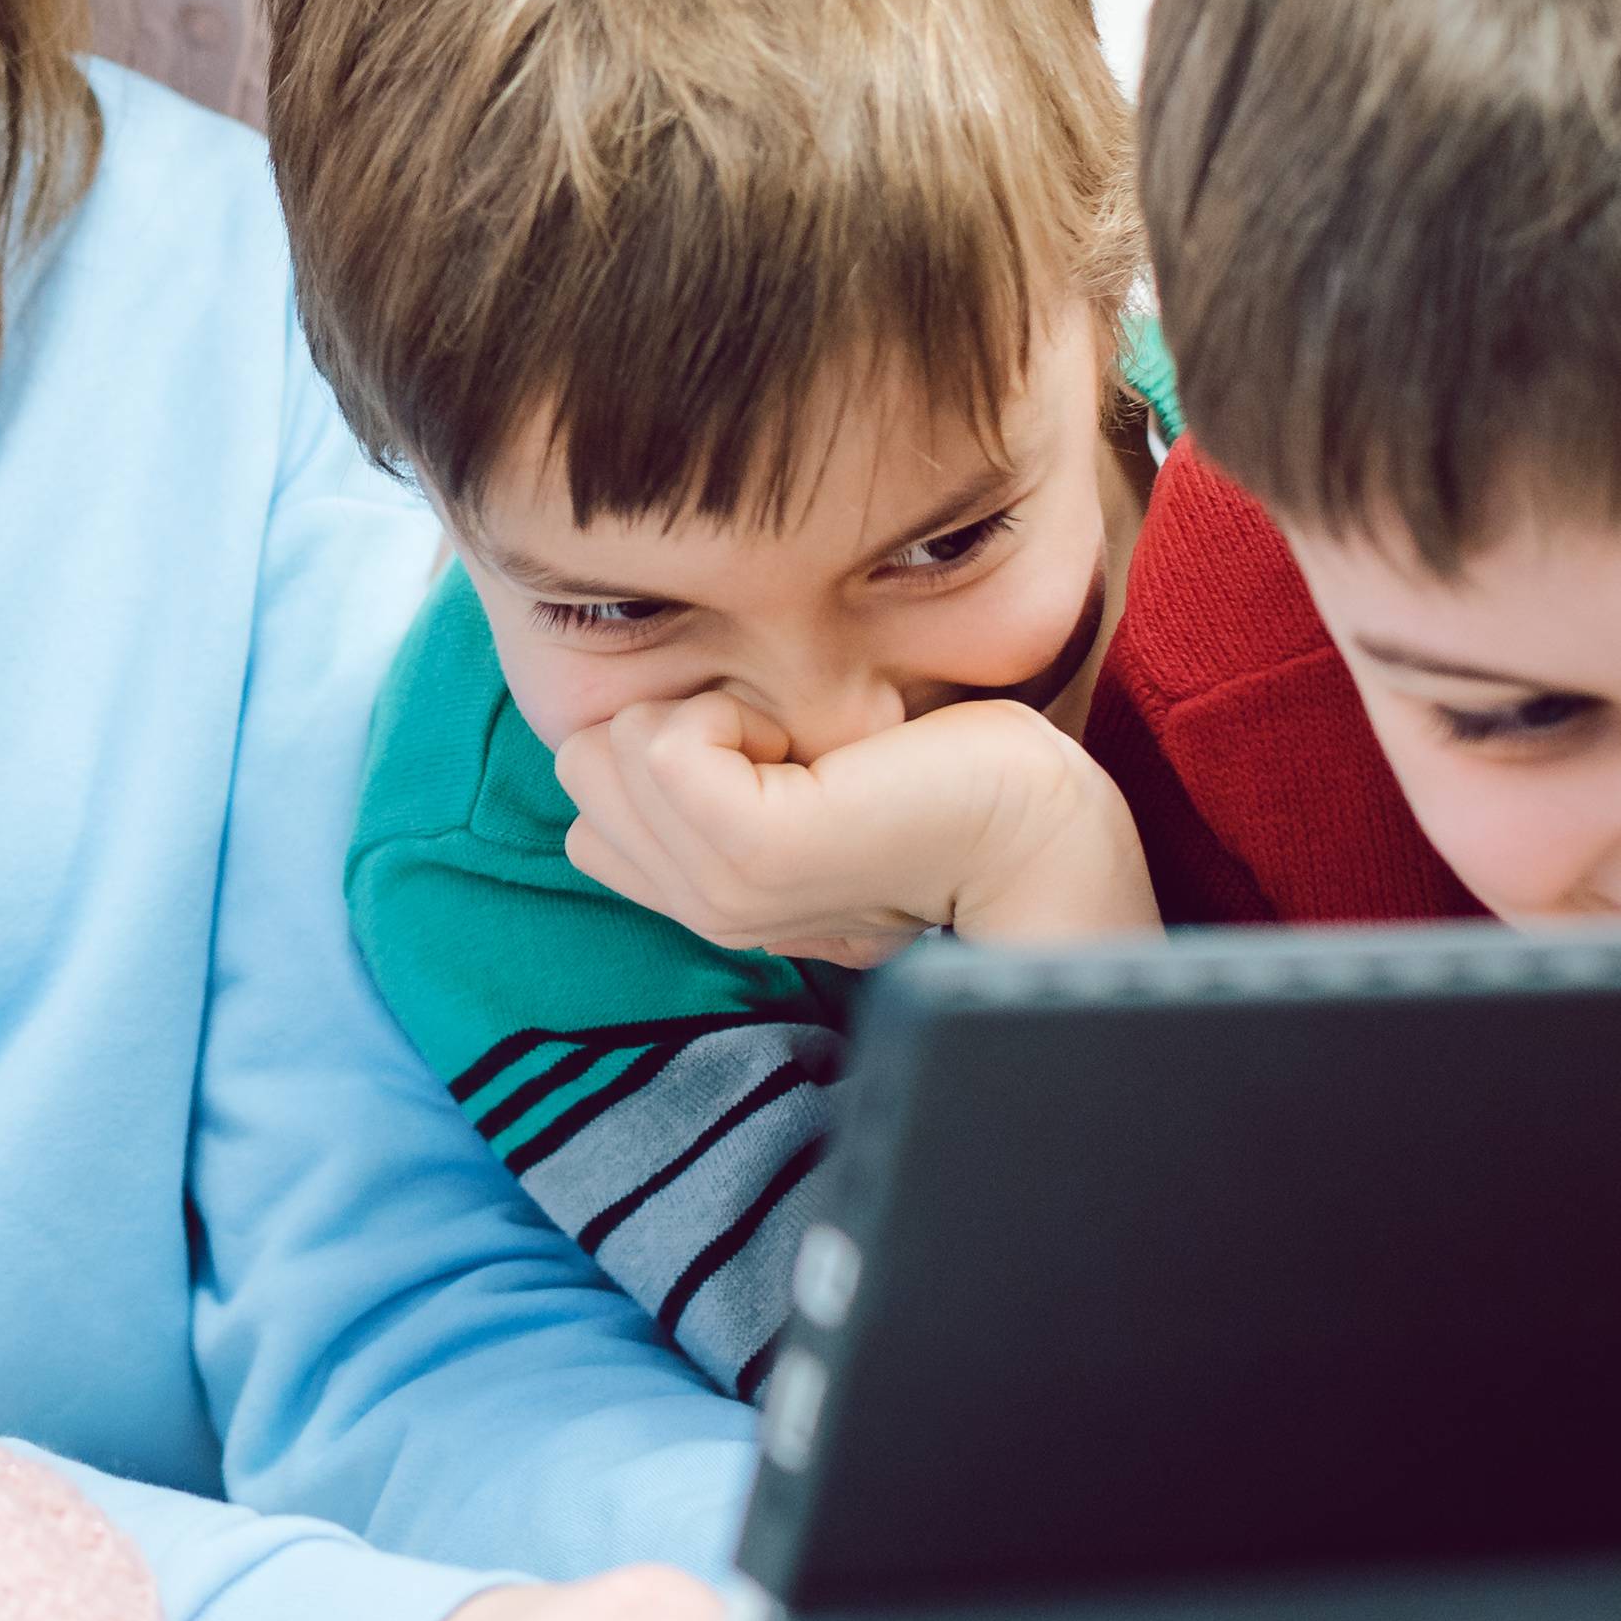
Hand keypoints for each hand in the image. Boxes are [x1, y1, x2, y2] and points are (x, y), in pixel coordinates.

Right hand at [549, 695, 1156, 968]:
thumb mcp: (795, 776)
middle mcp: (701, 910)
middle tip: (795, 749)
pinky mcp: (752, 854)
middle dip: (676, 717)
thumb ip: (710, 776)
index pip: (588, 794)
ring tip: (808, 751)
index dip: (672, 735)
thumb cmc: (940, 775)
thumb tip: (632, 723)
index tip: (776, 752)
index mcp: (706, 896)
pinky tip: (814, 752)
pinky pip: (662, 743)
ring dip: (709, 710)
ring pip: (609, 745)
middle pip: (582, 763)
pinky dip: (730, 710)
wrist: (1038, 825)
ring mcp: (721, 893)